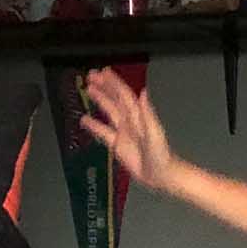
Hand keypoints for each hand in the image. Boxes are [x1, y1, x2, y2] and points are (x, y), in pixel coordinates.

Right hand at [78, 68, 181, 184]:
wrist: (160, 174)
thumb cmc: (161, 155)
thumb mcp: (155, 133)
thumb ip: (147, 113)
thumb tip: (143, 93)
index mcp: (138, 116)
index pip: (123, 94)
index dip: (113, 83)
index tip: (103, 73)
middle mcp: (130, 121)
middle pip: (114, 99)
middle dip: (103, 86)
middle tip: (91, 76)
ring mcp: (123, 132)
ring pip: (108, 111)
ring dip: (99, 100)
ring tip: (88, 90)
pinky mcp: (117, 145)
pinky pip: (103, 132)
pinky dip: (94, 125)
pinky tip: (85, 120)